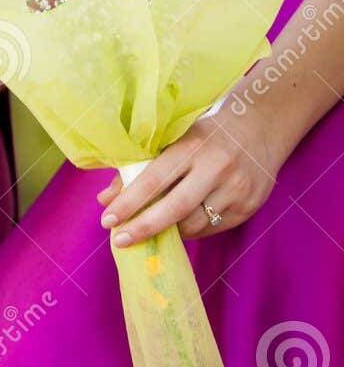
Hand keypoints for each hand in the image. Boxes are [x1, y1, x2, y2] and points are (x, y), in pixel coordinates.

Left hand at [99, 110, 290, 245]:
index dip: (129, 203)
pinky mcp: (250, 205)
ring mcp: (236, 189)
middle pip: (175, 208)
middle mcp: (216, 168)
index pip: (153, 180)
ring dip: (169, 232)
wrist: (260, 126)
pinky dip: (192, 229)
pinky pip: (214, 227)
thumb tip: (104, 200)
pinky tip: (180, 225)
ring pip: (195, 223)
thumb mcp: (172, 140)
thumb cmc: (204, 134)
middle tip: (119, 240)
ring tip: (150, 230)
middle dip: (144, 227)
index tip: (107, 219)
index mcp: (191, 147)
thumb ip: (139, 168)